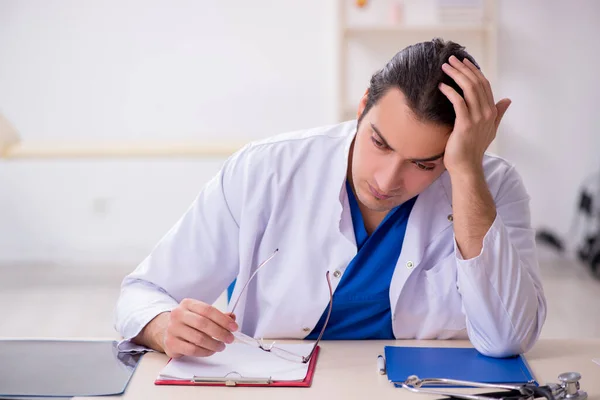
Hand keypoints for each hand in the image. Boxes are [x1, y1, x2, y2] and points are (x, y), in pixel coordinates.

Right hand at [163, 298, 237, 358]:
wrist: (167, 330)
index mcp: (187, 304)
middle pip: (203, 323)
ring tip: (221, 346)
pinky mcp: (171, 344)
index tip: (234, 327)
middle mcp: (177, 314)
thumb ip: (218, 316)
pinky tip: (211, 351)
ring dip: (214, 344)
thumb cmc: (189, 322)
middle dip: (220, 332)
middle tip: (230, 339)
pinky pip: (192, 350)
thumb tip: (232, 317)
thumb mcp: (202, 314)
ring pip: (198, 338)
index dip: (223, 319)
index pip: (208, 310)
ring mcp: (172, 329)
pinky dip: (205, 352)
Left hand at [439, 55, 510, 175]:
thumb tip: (507, 100)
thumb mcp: (489, 129)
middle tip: (450, 60)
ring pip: (468, 89)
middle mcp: (487, 113)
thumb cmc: (473, 149)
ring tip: (445, 67)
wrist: (467, 167)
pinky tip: (442, 86)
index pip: (485, 85)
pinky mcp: (465, 124)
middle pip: (476, 83)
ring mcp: (477, 118)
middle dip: (463, 69)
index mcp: (492, 112)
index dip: (474, 71)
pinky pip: (458, 102)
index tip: (463, 62)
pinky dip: (450, 91)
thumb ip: (498, 113)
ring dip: (456, 75)